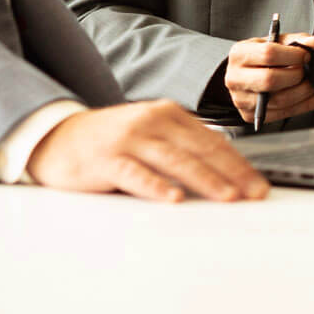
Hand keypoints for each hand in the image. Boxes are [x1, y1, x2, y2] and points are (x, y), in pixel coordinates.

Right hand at [26, 100, 269, 200]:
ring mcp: (129, 139)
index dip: (239, 164)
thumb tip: (223, 175)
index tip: (258, 185)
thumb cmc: (108, 143)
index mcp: (167, 115)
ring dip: (206, 179)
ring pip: (175, 160)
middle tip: (254, 194)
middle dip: (233, 174)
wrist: (55, 137)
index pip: (213, 141)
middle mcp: (151, 122)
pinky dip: (156, 186)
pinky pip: (135, 173)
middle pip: (200, 149)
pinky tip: (172, 198)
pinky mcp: (106, 159)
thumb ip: (181, 149)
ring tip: (228, 197)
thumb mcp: (149, 136)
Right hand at [226, 32, 313, 124]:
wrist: (243, 74)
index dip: (293, 55)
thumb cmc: (259, 57)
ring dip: (304, 93)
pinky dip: (306, 106)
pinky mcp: (250, 115)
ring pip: (279, 101)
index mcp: (240, 54)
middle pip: (270, 80)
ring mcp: (242, 99)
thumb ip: (297, 40)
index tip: (307, 55)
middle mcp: (236, 78)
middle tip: (308, 70)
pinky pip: (283, 114)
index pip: (268, 54)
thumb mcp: (275, 42)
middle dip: (297, 76)